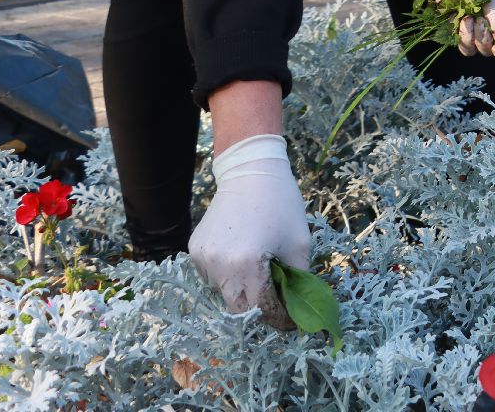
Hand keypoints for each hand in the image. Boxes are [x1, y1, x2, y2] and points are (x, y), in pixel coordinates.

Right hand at [188, 133, 310, 327]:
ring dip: (242, 291)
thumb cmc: (281, 205)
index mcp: (246, 264)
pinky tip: (242, 256)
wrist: (250, 172)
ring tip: (260, 271)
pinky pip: (212, 275)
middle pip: (238, 307)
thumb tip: (299, 308)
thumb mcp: (300, 243)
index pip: (260, 309)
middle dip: (259, 309)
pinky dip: (228, 275)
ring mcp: (202, 258)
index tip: (291, 323)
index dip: (278, 319)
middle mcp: (218, 265)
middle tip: (277, 304)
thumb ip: (299, 280)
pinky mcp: (195, 250)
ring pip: (223, 292)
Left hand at [427, 0, 494, 58]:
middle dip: (483, 39)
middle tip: (480, 20)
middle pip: (484, 50)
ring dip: (469, 37)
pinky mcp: (449, 22)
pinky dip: (458, 31)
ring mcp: (466, 25)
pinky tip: (460, 16)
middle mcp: (483, 25)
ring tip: (468, 18)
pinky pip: (454, 39)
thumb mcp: (494, 0)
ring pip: (469, 49)